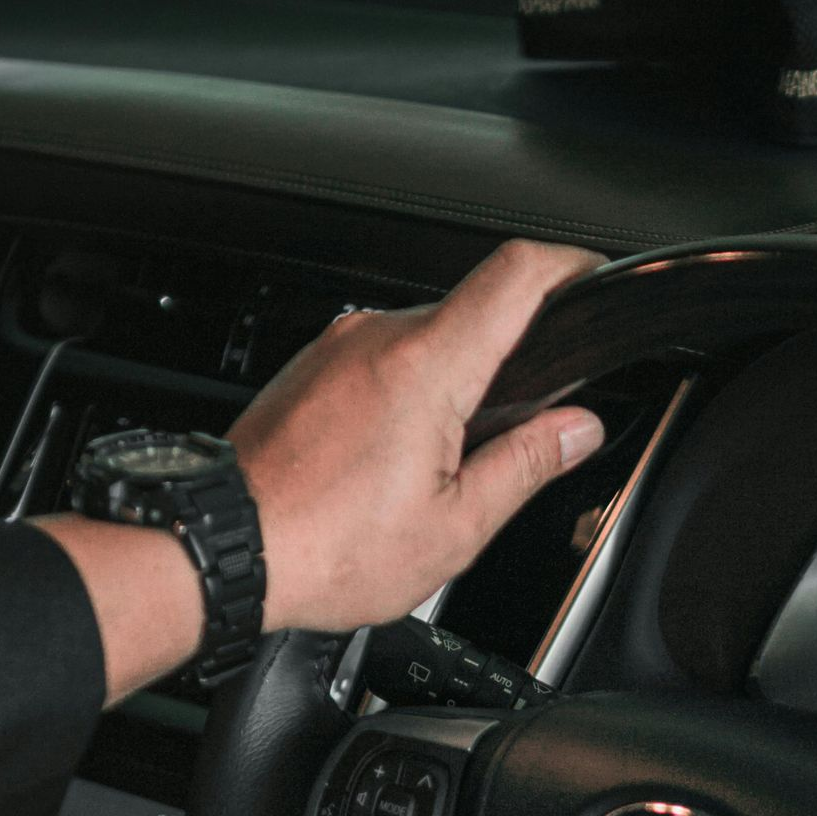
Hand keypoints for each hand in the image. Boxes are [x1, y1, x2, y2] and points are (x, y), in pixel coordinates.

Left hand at [232, 239, 605, 632]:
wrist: (223, 550)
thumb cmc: (321, 547)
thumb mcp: (453, 526)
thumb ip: (525, 465)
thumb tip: (577, 430)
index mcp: (426, 367)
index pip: (518, 273)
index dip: (570, 265)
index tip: (593, 280)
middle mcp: (377, 338)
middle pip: (474, 313)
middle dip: (509, 363)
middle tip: (514, 434)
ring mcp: (337, 348)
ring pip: (425, 342)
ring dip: (450, 389)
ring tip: (435, 469)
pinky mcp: (311, 368)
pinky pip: (379, 362)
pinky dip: (404, 398)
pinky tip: (390, 463)